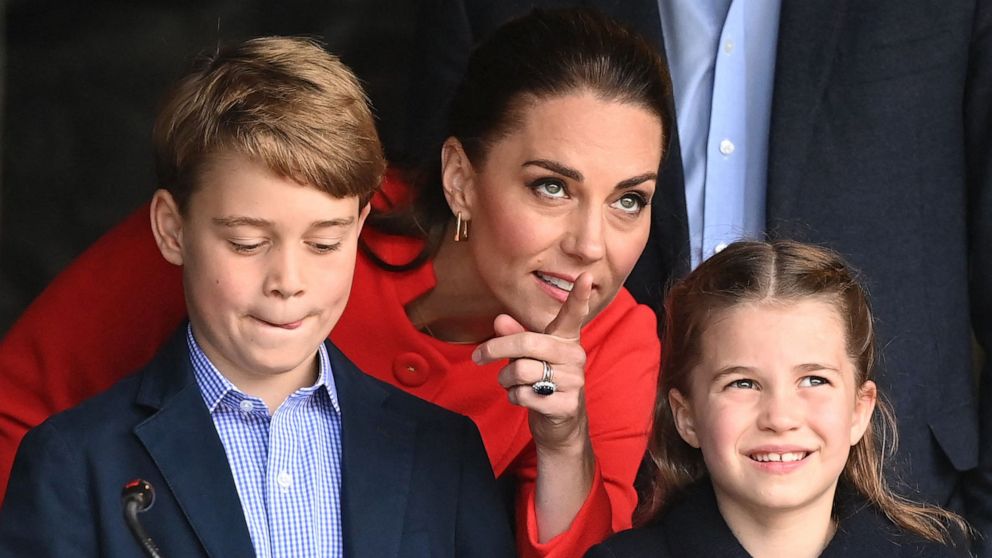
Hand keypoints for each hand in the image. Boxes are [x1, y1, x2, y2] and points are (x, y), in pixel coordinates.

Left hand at [472, 273, 592, 451]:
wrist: (560, 423)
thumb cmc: (542, 380)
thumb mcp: (527, 356)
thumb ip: (515, 337)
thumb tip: (499, 320)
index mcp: (566, 339)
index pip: (573, 314)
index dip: (578, 296)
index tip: (585, 275)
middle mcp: (574, 356)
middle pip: (526, 342)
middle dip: (495, 349)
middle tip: (477, 356)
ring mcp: (574, 381)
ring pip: (521, 371)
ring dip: (505, 379)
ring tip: (511, 383)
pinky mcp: (566, 405)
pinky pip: (524, 395)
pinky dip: (513, 397)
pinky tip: (522, 398)